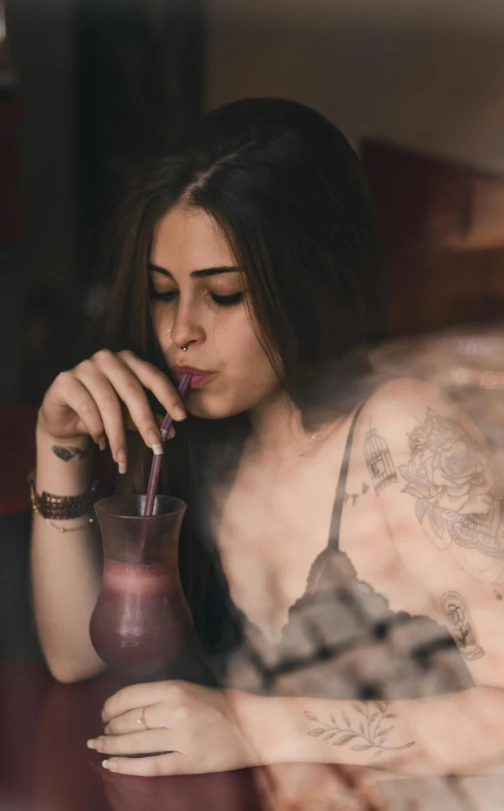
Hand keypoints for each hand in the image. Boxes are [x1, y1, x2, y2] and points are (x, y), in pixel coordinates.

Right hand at [37, 349, 186, 469]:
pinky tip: (100, 442)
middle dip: (145, 421)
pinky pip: (87, 406)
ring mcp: (85, 367)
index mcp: (128, 360)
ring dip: (118, 434)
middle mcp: (107, 358)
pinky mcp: (65, 380)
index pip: (153, 376)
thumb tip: (170, 432)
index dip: (168, 396)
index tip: (181, 418)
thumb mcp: (128, 416)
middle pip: (132, 390)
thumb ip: (148, 418)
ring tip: (122, 456)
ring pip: (109, 402)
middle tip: (155, 446)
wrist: (64, 418)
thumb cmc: (101, 412)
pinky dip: (97, 428)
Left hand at [87, 680, 257, 775]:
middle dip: (109, 727)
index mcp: (176, 688)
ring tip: (98, 746)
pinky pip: (150, 765)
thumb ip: (163, 695)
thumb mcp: (192, 689)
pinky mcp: (188, 761)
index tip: (105, 712)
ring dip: (111, 746)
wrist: (256, 726)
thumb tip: (127, 706)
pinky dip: (126, 766)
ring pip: (134, 743)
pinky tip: (111, 765)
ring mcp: (182, 738)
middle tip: (101, 732)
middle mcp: (176, 711)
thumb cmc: (224, 705)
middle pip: (128, 720)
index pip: (129, 696)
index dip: (111, 706)